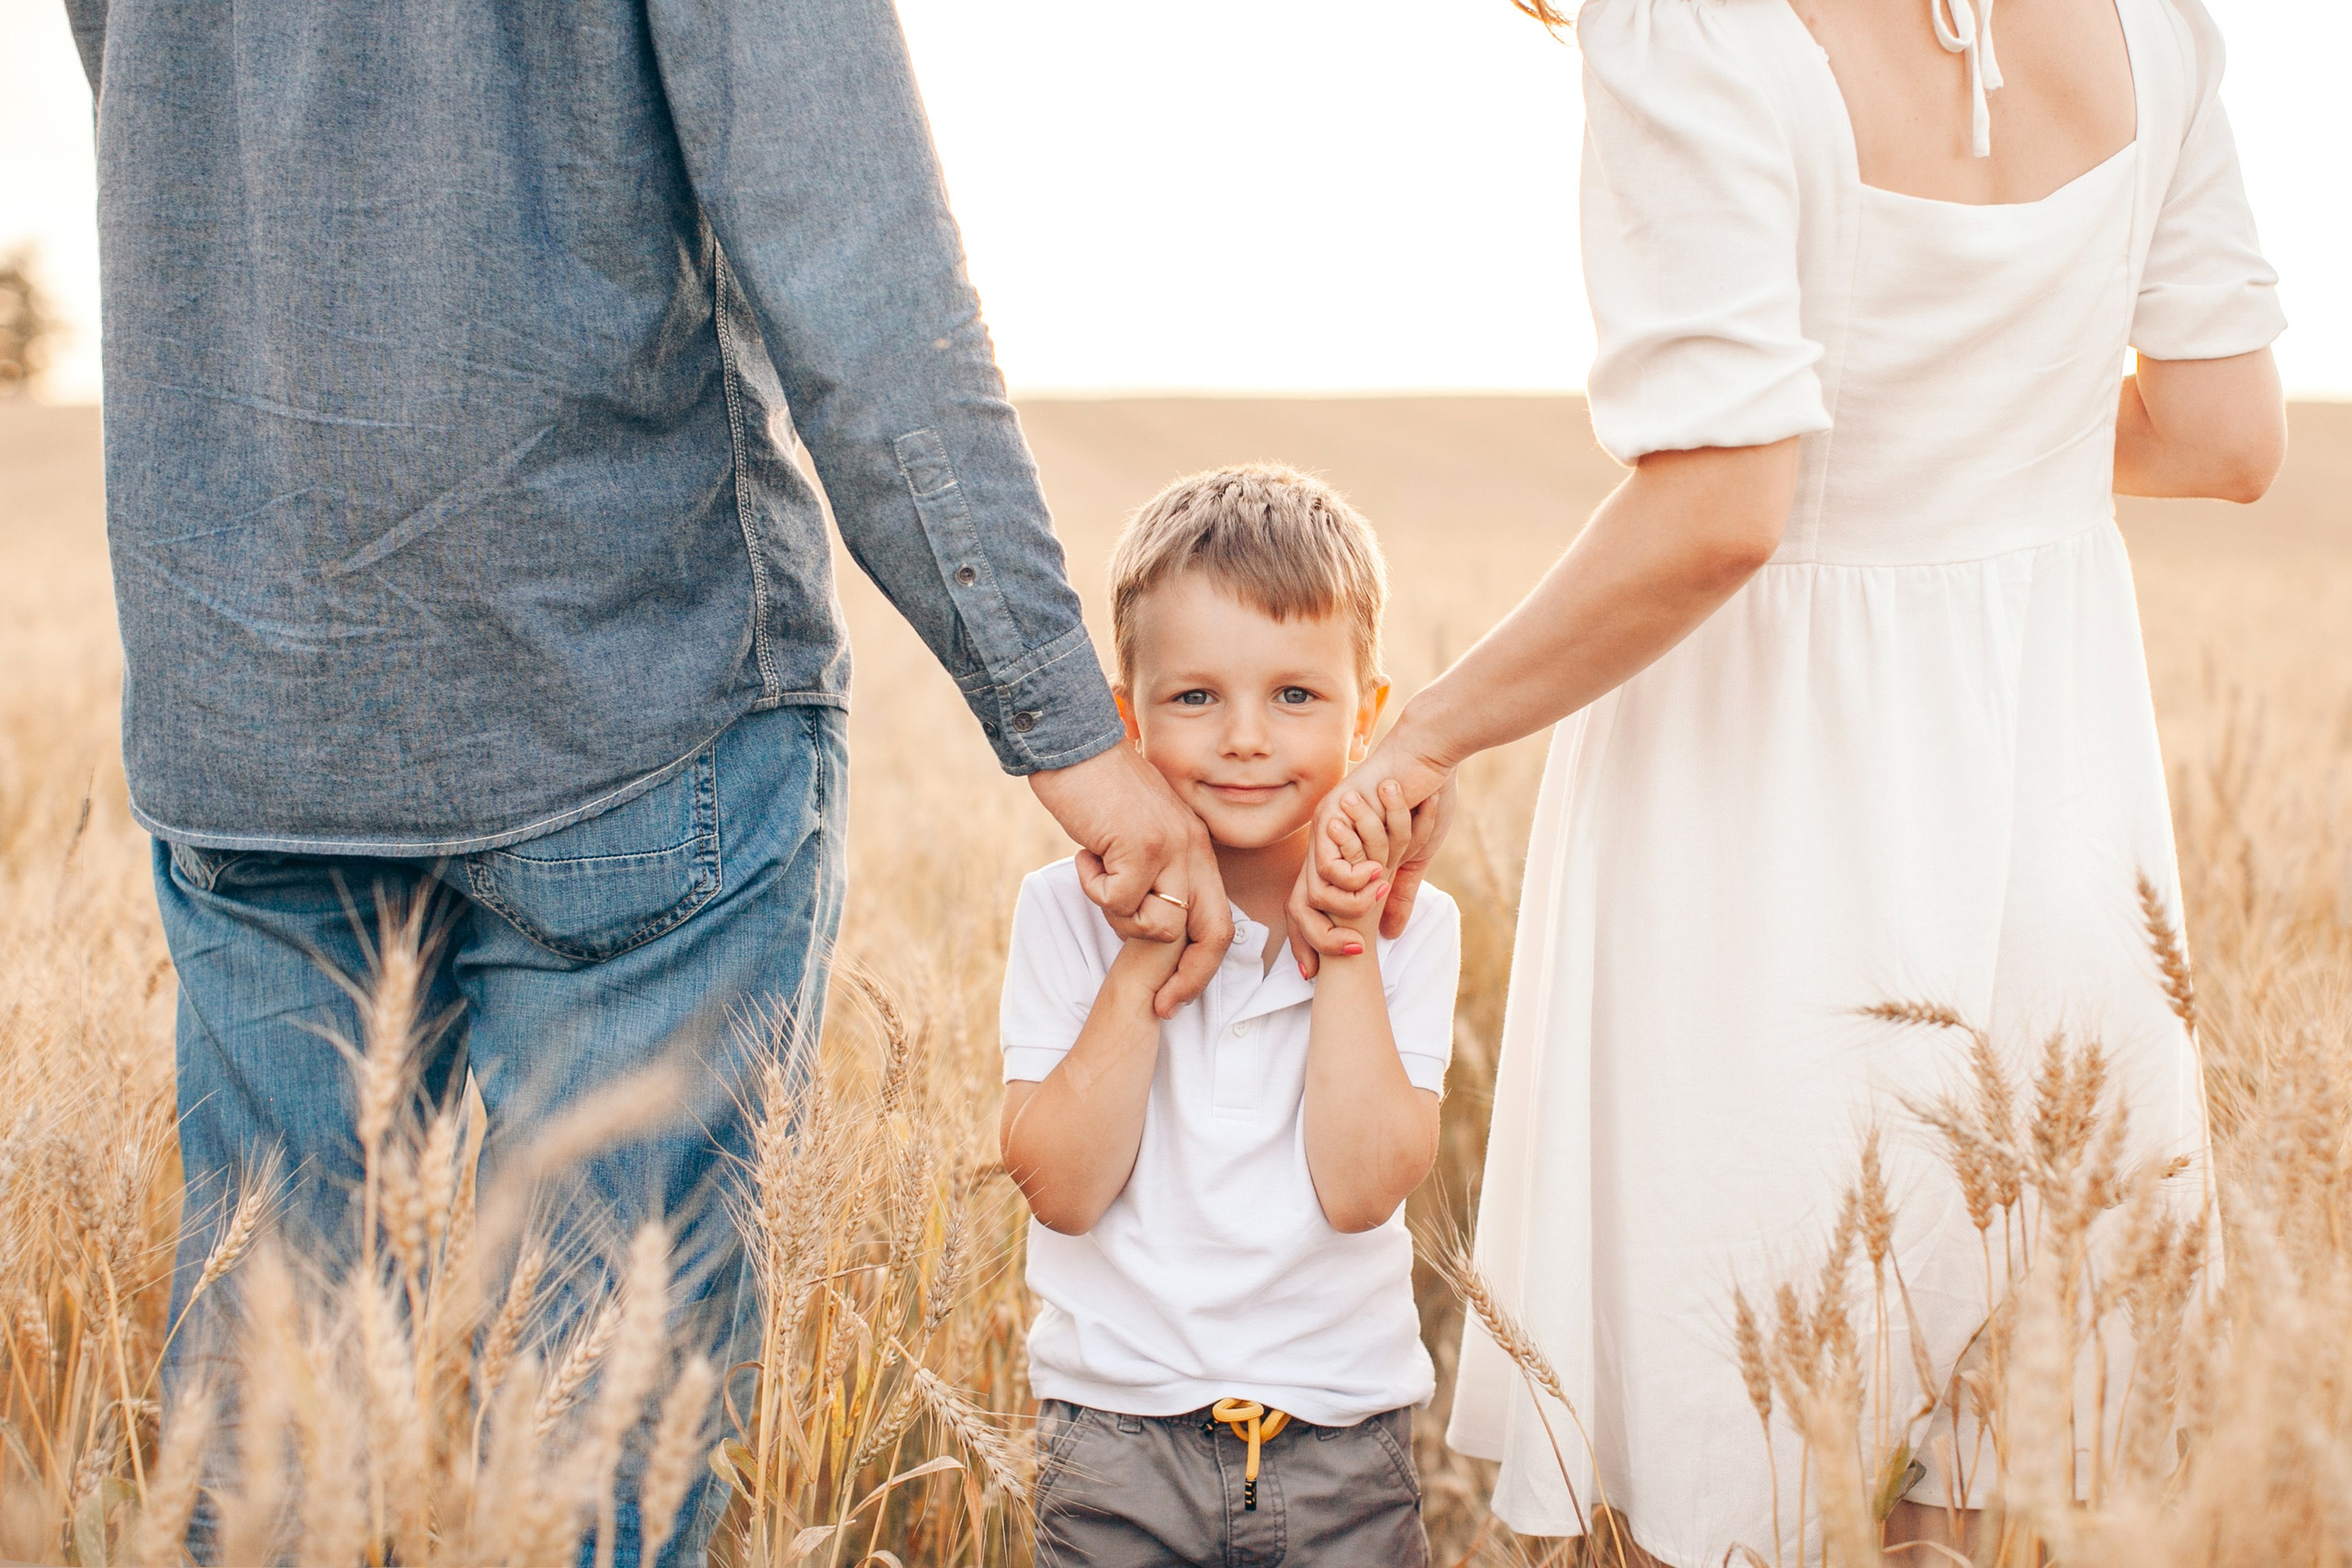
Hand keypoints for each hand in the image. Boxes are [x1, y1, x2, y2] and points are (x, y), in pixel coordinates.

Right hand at [1030, 743, 1233, 1015]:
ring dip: (1119, 916)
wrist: (1074, 743)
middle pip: (1213, 935)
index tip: (1174, 997)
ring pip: (1159, 926)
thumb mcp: (1137, 832)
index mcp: (1197, 849)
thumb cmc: (1097, 789)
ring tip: (1099, 874)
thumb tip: (1149, 924)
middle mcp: (1194, 850)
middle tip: (1161, 1005)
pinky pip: (1118, 901)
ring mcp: (1171, 848)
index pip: (1221, 923)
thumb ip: (1151, 871)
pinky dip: (1092, 885)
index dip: (1203, 968)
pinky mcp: (1141, 846)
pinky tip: (1085, 852)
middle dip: (1189, 980)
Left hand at [1288, 730, 1455, 975]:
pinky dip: (1350, 883)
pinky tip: (1376, 881)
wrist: (1427, 757)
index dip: (1309, 941)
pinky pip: (1328, 865)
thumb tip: (1393, 932)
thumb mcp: (1411, 857)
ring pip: (1311, 891)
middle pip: (1298, 905)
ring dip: (1341, 913)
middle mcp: (1323, 844)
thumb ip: (1399, 893)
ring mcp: (1323, 830)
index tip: (1314, 974)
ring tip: (1367, 921)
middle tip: (1315, 973)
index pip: (1311, 904)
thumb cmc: (1422, 798)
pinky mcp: (1332, 816)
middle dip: (1306, 944)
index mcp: (1338, 852)